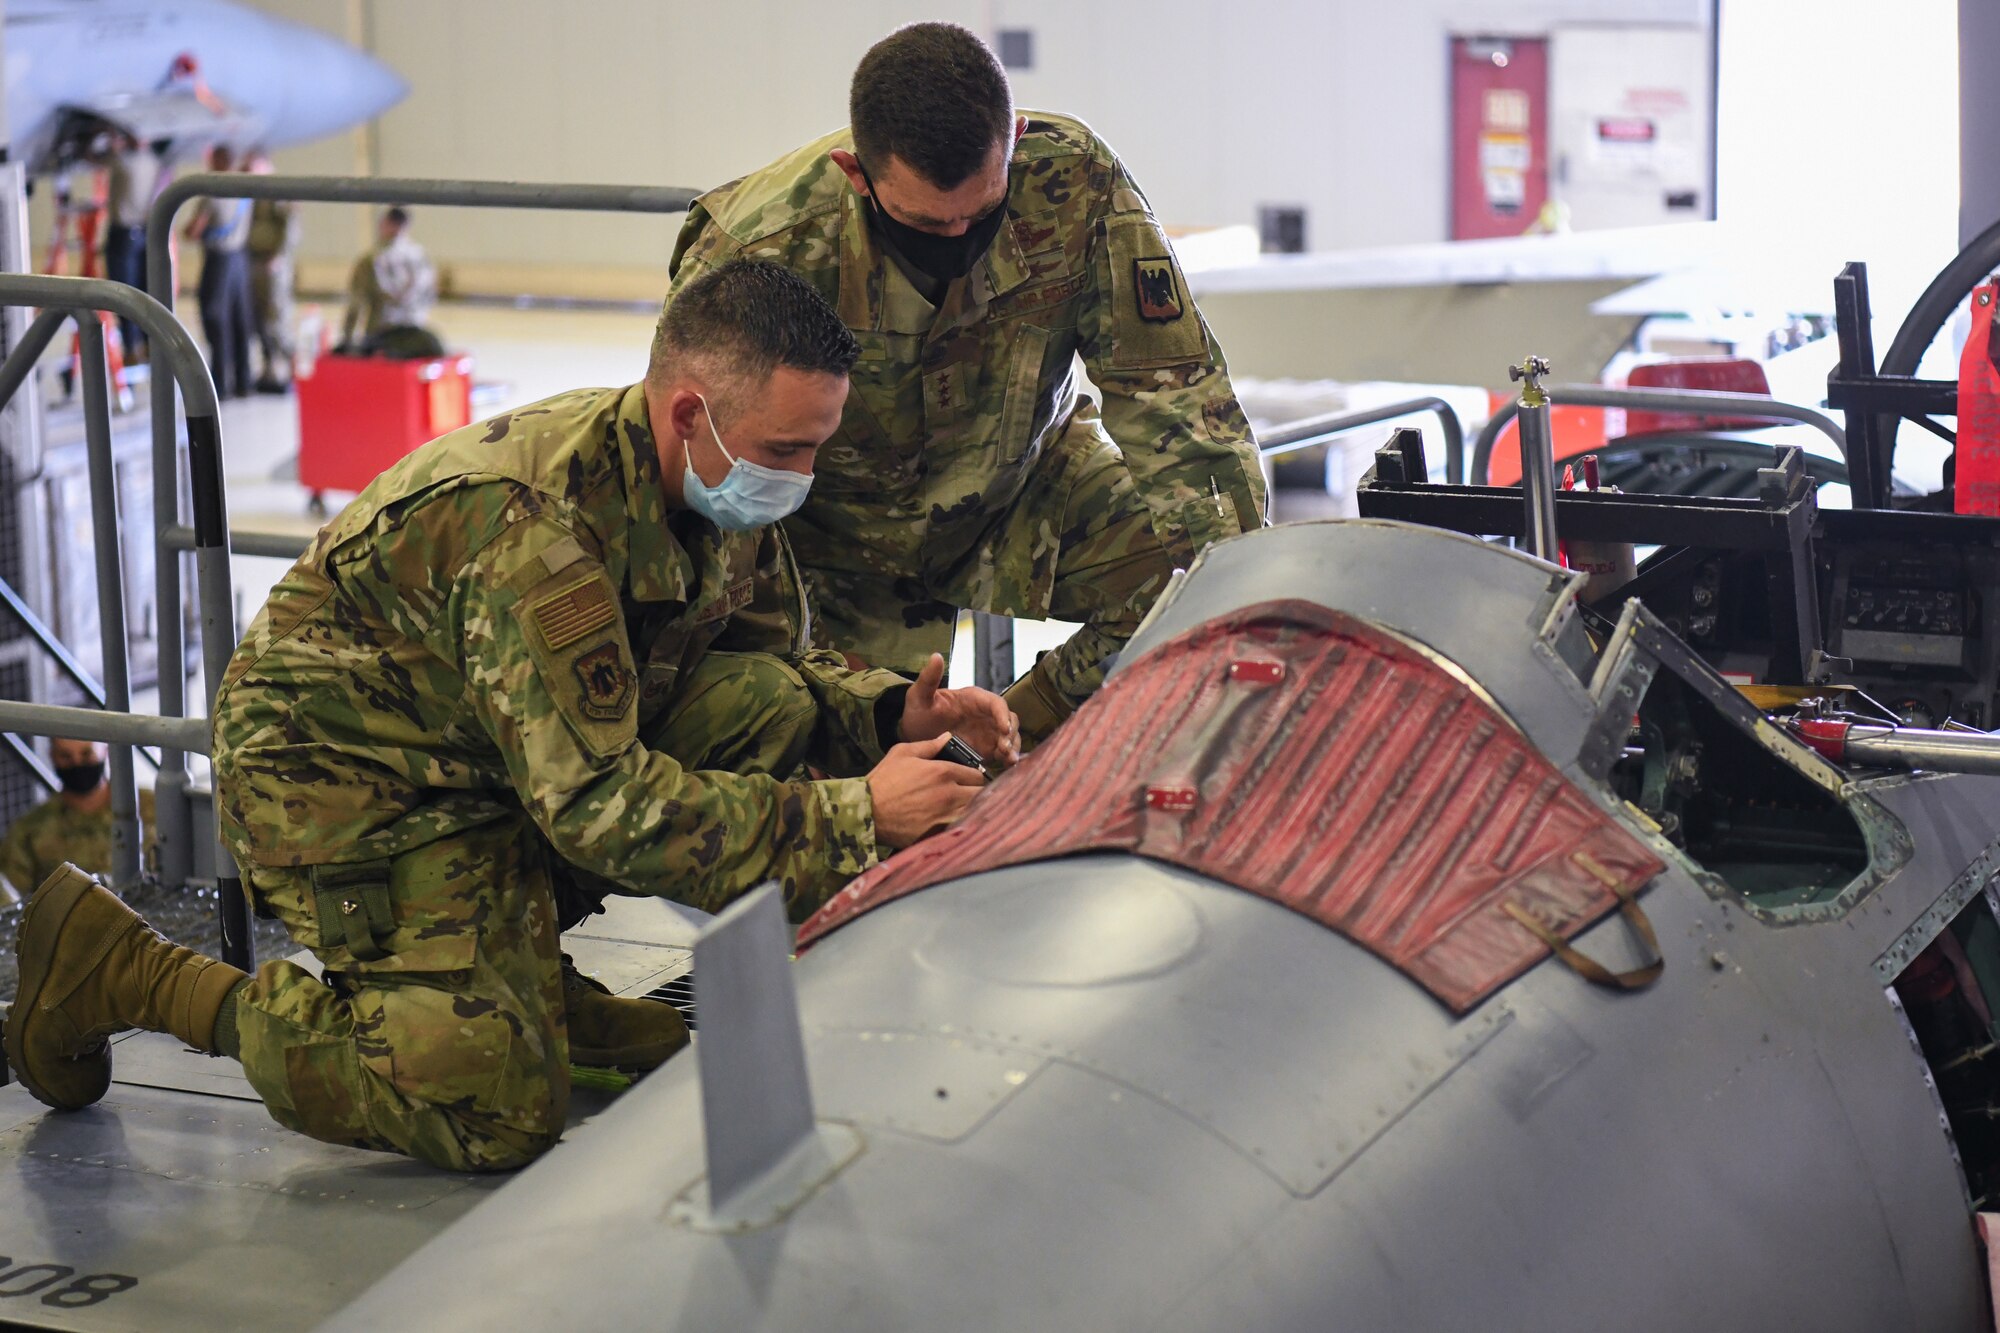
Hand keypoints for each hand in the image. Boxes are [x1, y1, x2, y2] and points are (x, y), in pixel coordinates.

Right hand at [868, 733, 986, 848]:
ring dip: (973, 810)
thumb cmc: (883, 780)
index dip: (974, 777)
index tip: (968, 780)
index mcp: (943, 771)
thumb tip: (948, 737)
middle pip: (981, 794)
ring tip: (964, 809)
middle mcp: (950, 793)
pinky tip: (955, 823)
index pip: (977, 774)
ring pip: (976, 812)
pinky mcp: (941, 833)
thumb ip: (929, 745)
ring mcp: (947, 815)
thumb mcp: (902, 753)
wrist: (867, 812)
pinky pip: (963, 828)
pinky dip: (963, 825)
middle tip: (968, 795)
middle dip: (977, 793)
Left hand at [896, 653, 1020, 766]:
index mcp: (973, 699)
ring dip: (1012, 747)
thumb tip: (936, 656)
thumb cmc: (918, 713)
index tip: (1003, 729)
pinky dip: (1007, 759)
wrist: (913, 737)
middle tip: (1004, 748)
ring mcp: (987, 733)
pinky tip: (1006, 767)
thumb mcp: (919, 696)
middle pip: (1009, 720)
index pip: (995, 703)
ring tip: (1007, 760)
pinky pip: (1002, 753)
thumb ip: (928, 679)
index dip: (1002, 715)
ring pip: (1010, 737)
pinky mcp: (986, 749)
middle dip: (1011, 733)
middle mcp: (984, 715)